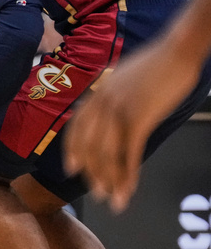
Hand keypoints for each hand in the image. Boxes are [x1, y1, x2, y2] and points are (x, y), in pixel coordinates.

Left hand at [65, 46, 200, 211]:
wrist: (177, 50)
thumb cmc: (157, 64)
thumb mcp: (124, 78)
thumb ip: (113, 96)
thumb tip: (111, 115)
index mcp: (97, 93)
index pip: (76, 128)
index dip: (72, 150)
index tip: (72, 168)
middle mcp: (101, 103)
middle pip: (89, 146)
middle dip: (92, 173)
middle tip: (97, 193)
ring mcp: (118, 110)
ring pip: (107, 154)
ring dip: (110, 180)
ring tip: (114, 198)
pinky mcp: (139, 118)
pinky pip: (129, 153)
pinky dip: (128, 175)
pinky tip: (129, 189)